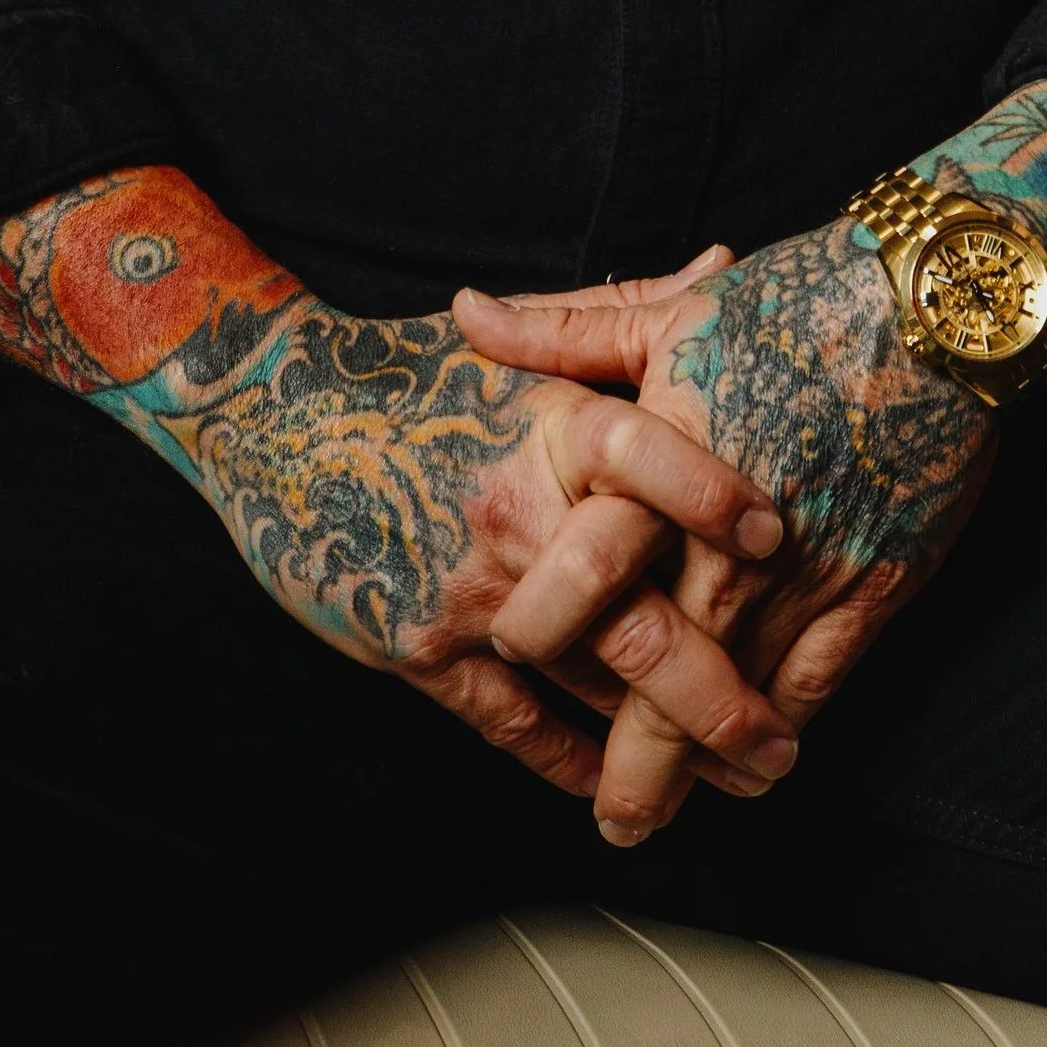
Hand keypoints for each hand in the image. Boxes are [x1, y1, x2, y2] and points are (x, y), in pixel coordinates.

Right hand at [0, 178, 794, 804]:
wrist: (266, 413)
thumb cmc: (399, 369)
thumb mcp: (508, 337)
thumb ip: (624, 313)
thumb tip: (725, 266)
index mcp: (544, 427)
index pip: (643, 456)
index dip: (711, 496)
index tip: (780, 540)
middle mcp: (512, 512)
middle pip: (632, 618)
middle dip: (714, 694)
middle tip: (780, 742)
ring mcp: (465, 589)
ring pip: (582, 685)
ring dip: (660, 744)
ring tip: (731, 777)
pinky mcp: (417, 646)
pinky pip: (510, 723)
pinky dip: (567, 758)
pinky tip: (613, 781)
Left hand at [455, 216, 994, 841]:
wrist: (932, 308)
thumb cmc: (799, 297)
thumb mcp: (671, 311)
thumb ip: (564, 330)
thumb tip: (467, 314)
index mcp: (665, 466)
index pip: (586, 574)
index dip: (545, 635)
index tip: (511, 668)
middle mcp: (730, 539)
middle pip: (665, 674)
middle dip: (635, 762)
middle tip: (612, 818)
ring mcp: (806, 571)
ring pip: (741, 698)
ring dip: (703, 767)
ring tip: (668, 813)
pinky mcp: (872, 584)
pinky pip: (819, 680)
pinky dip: (783, 729)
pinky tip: (760, 762)